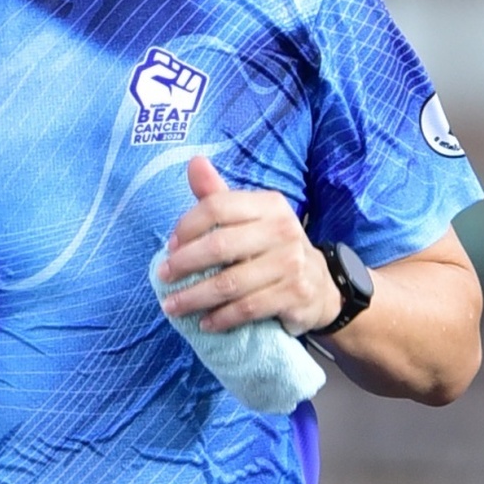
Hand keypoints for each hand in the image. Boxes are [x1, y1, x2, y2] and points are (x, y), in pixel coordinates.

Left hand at [156, 155, 338, 337]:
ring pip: (230, 283)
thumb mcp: (250, 217)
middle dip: (185, 264)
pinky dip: (221, 318)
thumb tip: (194, 162)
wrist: (320, 284)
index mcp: (269, 205)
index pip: (217, 207)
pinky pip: (247, 309)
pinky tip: (205, 322)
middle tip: (163, 277)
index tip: (170, 247)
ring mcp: (291, 264)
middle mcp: (283, 230)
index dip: (187, 227)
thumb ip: (219, 195)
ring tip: (172, 306)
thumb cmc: (272, 248)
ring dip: (195, 297)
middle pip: (220, 246)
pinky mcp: (294, 295)